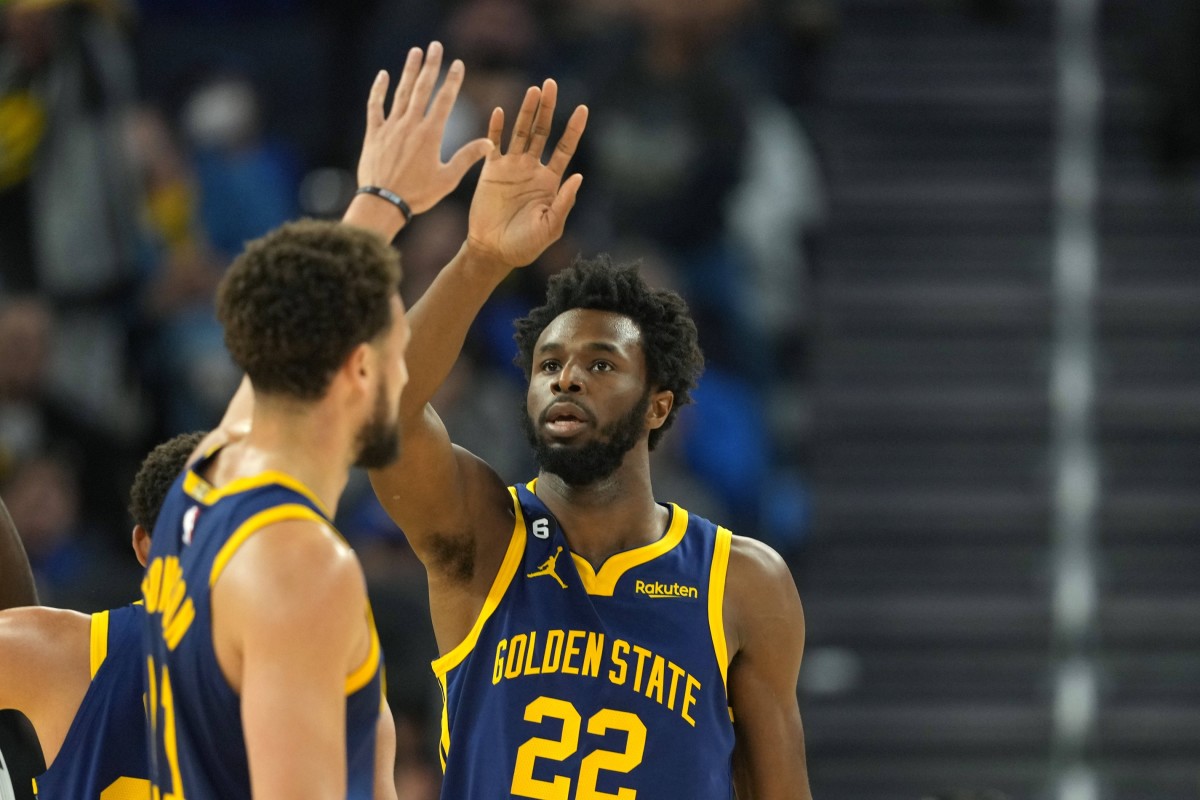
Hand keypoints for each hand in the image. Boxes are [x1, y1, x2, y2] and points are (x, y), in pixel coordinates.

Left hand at [356, 42, 492, 215]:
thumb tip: (489, 142)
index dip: (452, 80)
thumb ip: (467, 158)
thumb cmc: (418, 194)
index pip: (444, 100)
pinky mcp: (374, 133)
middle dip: (431, 65)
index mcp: (430, 134)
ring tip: (415, 52)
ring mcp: (391, 127)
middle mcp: (410, 125)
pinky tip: (384, 75)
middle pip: (422, 88)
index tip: (458, 64)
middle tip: (435, 46)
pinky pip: (375, 106)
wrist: (383, 203)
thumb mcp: (448, 179)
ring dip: (409, 71)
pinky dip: (379, 90)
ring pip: (401, 92)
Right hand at [466, 79, 586, 267]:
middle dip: (548, 108)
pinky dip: (496, 128)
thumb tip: (579, 176)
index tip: (583, 108)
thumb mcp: (551, 226)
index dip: (573, 128)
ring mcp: (511, 167)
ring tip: (534, 90)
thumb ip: (565, 202)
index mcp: (550, 181)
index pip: (564, 148)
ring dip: (526, 111)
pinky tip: (500, 111)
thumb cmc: (525, 245)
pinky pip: (494, 144)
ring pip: (520, 131)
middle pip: (542, 131)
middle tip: (551, 84)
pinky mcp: (490, 170)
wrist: (493, 251)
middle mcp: (532, 168)